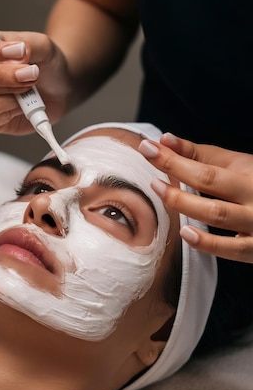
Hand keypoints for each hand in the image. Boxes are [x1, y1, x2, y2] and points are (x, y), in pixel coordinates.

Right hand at [0, 29, 71, 134]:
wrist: (58, 90)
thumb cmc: (45, 65)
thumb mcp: (43, 47)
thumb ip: (30, 45)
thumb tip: (17, 51)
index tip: (17, 51)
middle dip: (4, 75)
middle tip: (30, 74)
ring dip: (12, 93)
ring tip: (31, 88)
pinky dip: (13, 110)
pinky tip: (24, 104)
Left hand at [138, 133, 252, 262]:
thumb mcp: (235, 165)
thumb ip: (198, 154)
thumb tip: (165, 140)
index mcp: (248, 173)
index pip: (205, 164)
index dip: (173, 157)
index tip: (147, 148)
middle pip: (210, 183)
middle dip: (176, 172)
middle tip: (150, 169)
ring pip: (218, 214)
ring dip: (185, 203)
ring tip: (160, 192)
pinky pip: (232, 249)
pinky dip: (208, 243)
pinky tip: (186, 234)